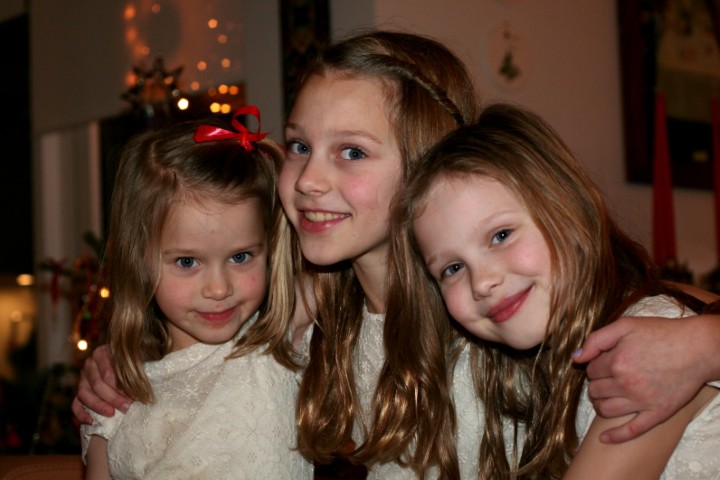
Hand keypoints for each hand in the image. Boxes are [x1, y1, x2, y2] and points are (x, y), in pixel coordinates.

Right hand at [71, 345, 131, 423]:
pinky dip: (81, 414)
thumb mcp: (136, 359)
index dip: (120, 386)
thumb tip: (141, 385)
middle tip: (126, 407)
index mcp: (102, 352)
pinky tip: (91, 421)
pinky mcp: (79, 392)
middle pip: (97, 384)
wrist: (126, 365)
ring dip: (99, 406)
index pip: (108, 373)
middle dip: (112, 398)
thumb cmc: (134, 362)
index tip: (132, 396)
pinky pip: (75, 404)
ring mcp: (82, 378)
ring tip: (112, 414)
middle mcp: (89, 364)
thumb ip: (136, 367)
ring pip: (84, 394)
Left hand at [573, 315, 718, 442]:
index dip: (594, 366)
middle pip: (595, 391)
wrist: (698, 348)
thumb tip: (576, 358)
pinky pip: (632, 430)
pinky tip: (604, 439)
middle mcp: (626, 384)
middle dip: (596, 384)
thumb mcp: (625, 325)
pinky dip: (615, 436)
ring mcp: (642, 401)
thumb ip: (596, 339)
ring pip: (605, 410)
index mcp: (616, 362)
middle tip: (606, 378)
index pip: (590, 371)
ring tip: (605, 397)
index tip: (604, 362)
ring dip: (599, 404)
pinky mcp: (657, 413)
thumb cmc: (662, 333)